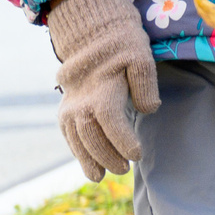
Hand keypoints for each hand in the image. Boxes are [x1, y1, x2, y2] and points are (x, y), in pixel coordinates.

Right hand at [46, 0, 159, 179]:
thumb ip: (146, 84)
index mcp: (101, 91)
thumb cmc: (124, 48)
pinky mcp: (65, 111)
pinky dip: (78, 152)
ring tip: (103, 176)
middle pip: (91, 136)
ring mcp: (70, 108)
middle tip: (124, 169)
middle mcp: (80, 103)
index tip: (137, 155)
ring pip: (76, 140)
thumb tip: (149, 109)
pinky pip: (69, 136)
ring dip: (89, 160)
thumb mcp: (142, 58)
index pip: (110, 122)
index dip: (123, 142)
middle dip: (107, 156)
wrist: (93, 38)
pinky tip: (90, 166)